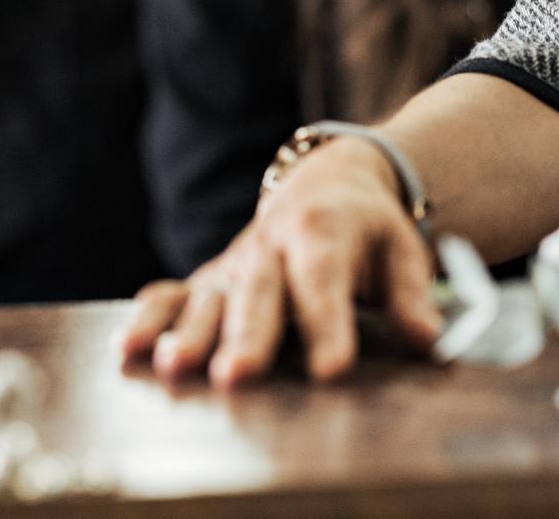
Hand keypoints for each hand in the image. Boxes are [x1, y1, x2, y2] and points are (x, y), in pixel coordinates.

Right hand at [121, 139, 443, 385]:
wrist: (327, 181)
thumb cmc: (368, 229)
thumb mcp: (401, 251)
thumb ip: (412, 297)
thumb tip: (429, 340)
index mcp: (323, 233)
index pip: (325, 281)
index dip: (328, 325)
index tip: (332, 369)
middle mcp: (271, 246)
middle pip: (259, 293)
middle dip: (247, 336)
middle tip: (238, 376)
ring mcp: (235, 262)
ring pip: (209, 298)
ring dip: (189, 333)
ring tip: (174, 368)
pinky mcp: (210, 279)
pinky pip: (172, 294)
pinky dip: (150, 318)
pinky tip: (129, 349)